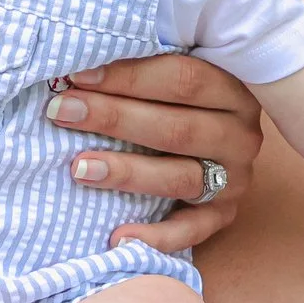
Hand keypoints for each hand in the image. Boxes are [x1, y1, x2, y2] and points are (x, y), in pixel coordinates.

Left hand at [46, 54, 264, 252]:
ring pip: (180, 178)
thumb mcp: (178, 75)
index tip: (78, 76)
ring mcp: (235, 179)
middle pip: (176, 129)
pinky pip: (191, 231)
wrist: (223, 144)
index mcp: (234, 89)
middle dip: (114, 119)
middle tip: (63, 112)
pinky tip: (117, 236)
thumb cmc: (182, 100)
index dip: (128, 78)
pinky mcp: (223, 215)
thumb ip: (146, 65)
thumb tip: (83, 65)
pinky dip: (155, 236)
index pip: (182, 79)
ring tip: (79, 169)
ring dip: (127, 173)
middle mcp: (240, 136)